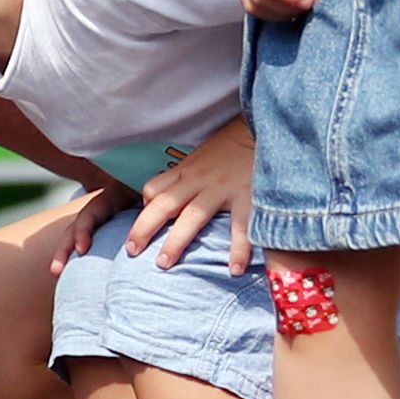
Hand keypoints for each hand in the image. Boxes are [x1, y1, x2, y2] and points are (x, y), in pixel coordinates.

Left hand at [132, 119, 259, 274]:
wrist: (269, 128)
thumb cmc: (235, 147)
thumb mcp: (205, 156)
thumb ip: (190, 176)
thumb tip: (172, 199)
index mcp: (188, 170)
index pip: (154, 188)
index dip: (143, 210)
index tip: (140, 230)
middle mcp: (200, 179)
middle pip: (164, 205)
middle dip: (144, 228)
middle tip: (131, 252)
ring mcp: (223, 188)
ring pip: (191, 217)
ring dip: (176, 241)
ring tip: (163, 264)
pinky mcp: (249, 196)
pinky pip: (240, 227)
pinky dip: (238, 250)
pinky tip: (234, 270)